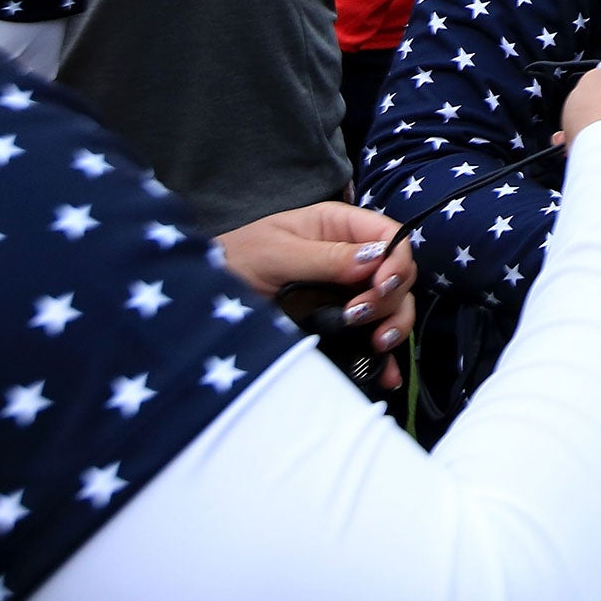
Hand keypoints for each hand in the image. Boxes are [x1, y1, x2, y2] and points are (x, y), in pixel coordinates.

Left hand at [214, 202, 416, 391]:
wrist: (203, 295)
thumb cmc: (237, 259)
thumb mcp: (278, 253)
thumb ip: (327, 256)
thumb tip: (375, 259)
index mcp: (339, 227)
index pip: (390, 236)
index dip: (396, 260)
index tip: (381, 285)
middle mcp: (352, 257)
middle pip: (398, 274)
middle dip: (390, 297)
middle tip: (357, 315)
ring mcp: (348, 292)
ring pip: (393, 306)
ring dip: (393, 325)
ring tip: (376, 343)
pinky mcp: (342, 323)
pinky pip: (372, 335)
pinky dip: (385, 357)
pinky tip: (385, 374)